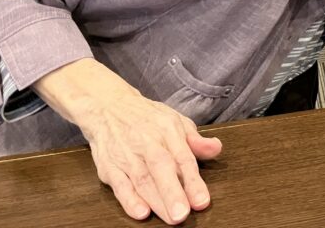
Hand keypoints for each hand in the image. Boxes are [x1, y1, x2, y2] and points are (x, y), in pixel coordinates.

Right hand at [34, 59, 220, 224]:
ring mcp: (127, 155)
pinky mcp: (109, 166)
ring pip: (142, 180)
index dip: (192, 181)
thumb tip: (216, 148)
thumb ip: (196, 140)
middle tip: (183, 215)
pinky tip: (140, 212)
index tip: (202, 201)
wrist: (108, 107)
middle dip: (173, 193)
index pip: (183, 158)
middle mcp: (147, 142)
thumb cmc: (148, 118)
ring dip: (156, 201)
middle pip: (161, 169)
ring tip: (170, 218)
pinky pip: (119, 185)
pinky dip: (129, 200)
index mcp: (168, 130)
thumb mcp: (176, 121)